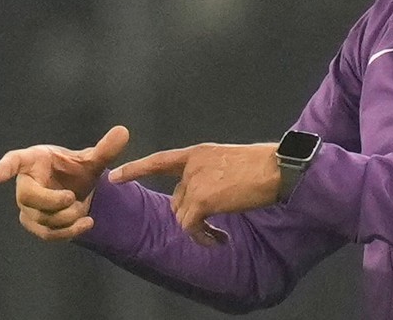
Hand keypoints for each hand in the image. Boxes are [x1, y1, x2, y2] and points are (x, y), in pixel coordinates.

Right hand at [0, 125, 128, 241]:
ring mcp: (28, 206)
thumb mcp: (92, 159)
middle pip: (28, 197)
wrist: (76, 190)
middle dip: (50, 201)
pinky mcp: (35, 223)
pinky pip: (47, 233)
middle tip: (71, 198)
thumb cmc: (74, 169)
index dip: (5, 168)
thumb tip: (123, 131)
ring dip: (66, 217)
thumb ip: (105, 149)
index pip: (15, 161)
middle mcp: (26, 183)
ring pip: (40, 218)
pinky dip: (68, 232)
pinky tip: (86, 224)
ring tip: (84, 210)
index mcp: (34, 160)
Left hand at [111, 143, 280, 246]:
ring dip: (199, 230)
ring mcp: (195, 181)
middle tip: (212, 229)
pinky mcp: (202, 199)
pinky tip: (219, 239)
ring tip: (218, 235)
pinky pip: (191, 226)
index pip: (160, 161)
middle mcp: (192, 165)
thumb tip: (206, 195)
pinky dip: (203, 237)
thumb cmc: (262, 166)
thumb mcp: (229, 162)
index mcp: (198, 153)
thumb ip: (211, 173)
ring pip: (183, 215)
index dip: (137, 169)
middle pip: (177, 199)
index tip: (115, 177)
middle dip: (192, 216)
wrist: (277, 169)